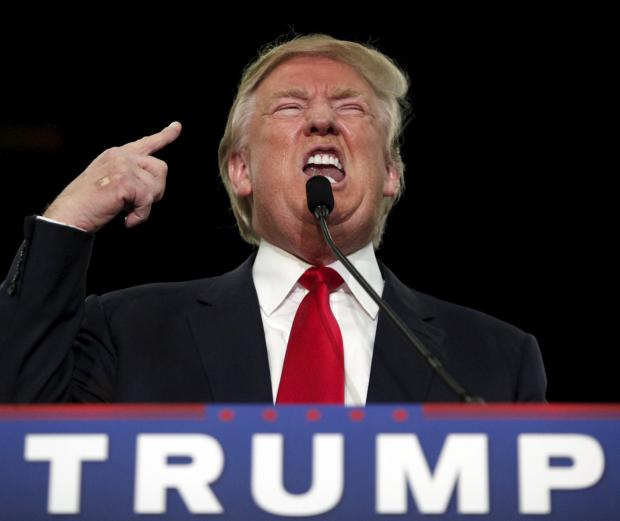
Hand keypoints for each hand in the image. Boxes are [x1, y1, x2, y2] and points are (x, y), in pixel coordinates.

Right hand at [43, 122, 181, 231]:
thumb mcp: (110, 182)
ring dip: (146, 204)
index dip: (165, 135)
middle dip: (156, 190)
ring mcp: (122, 166)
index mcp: (116, 155)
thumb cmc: (87, 204)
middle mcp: (120, 156)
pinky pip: (147, 201)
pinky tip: (127, 221)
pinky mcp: (124, 181)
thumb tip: (154, 184)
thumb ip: (130, 176)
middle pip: (160, 168)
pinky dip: (141, 215)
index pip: (146, 143)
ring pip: (156, 186)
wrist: (68, 215)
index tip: (177, 126)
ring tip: (126, 210)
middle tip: (137, 204)